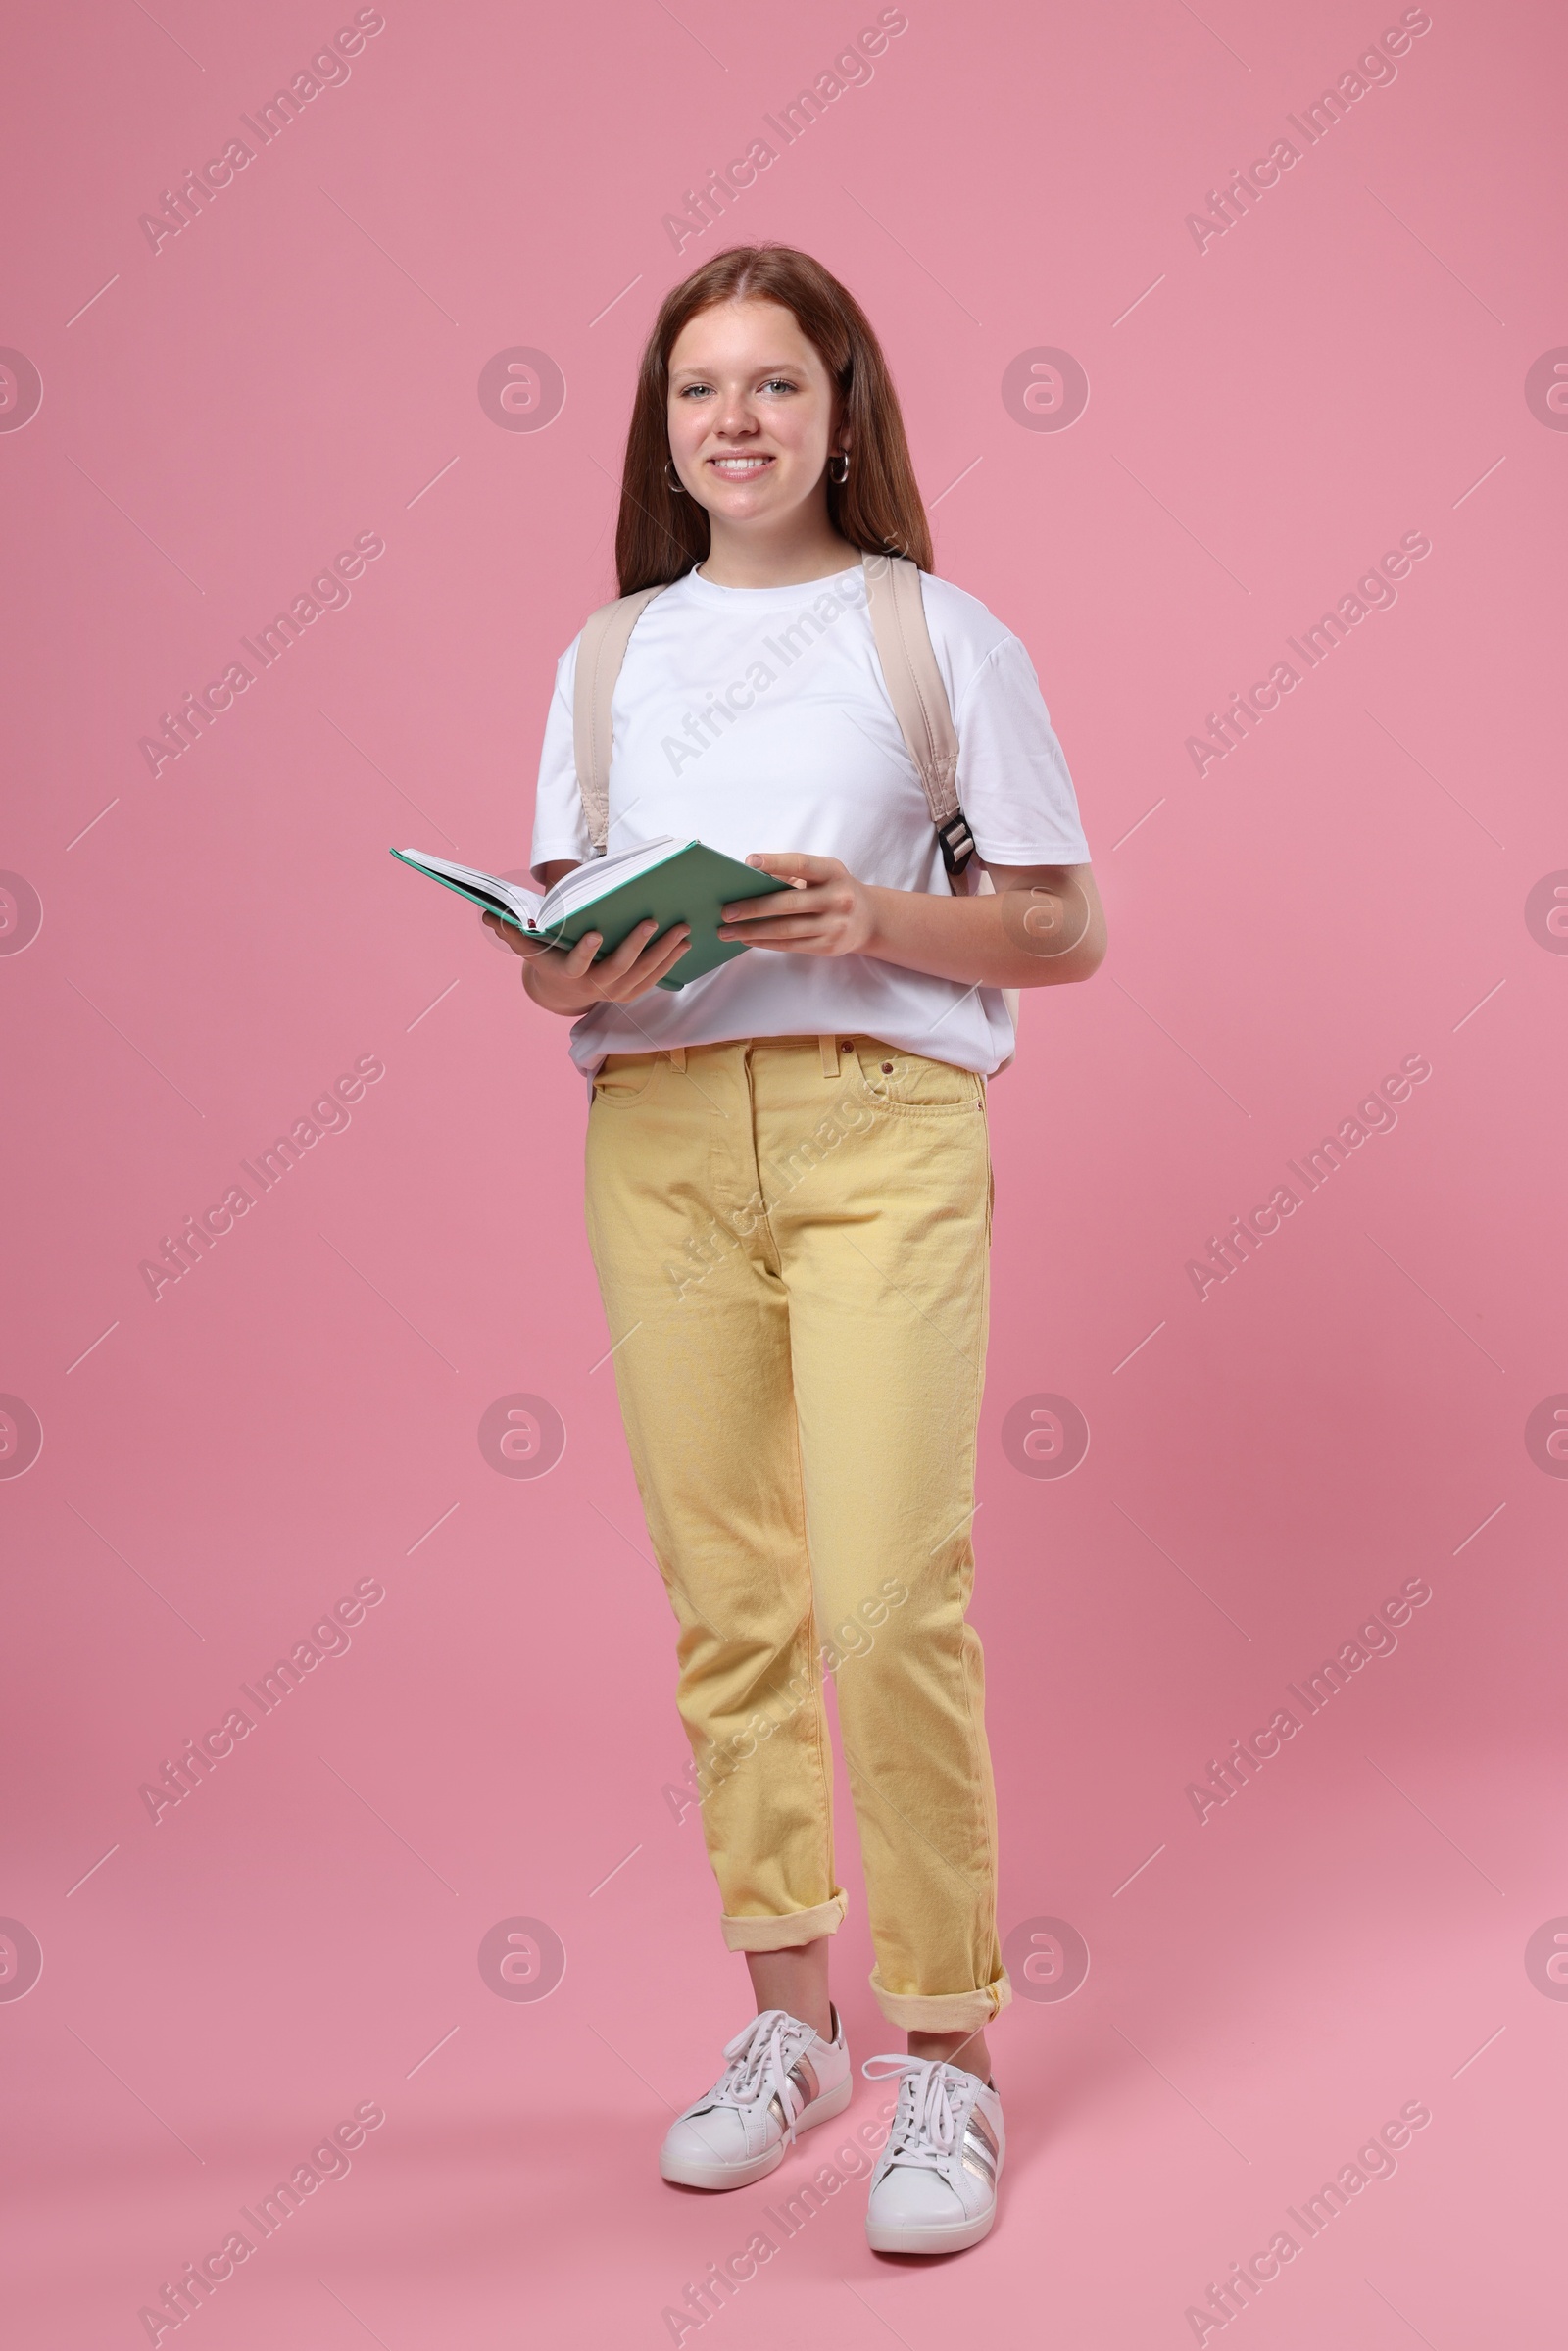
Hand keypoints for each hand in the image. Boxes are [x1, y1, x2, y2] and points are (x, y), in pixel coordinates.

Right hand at [483, 909, 689, 1010]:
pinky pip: (654, 978)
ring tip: (681, 929)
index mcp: (569, 972)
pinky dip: (670, 961)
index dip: (586, 951)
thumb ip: (512, 931)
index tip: (595, 933)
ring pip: (643, 973)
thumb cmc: (549, 958)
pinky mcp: (632, 993)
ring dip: (663, 951)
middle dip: (637, 945)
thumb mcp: (529, 947)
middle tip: (652, 921)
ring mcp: (616, 991)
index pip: (577, 964)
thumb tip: (488, 916)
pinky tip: (683, 944)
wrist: (564, 991)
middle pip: (620, 967)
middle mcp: (595, 986)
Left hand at [718, 853, 876, 957]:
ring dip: (752, 931)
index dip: (776, 862)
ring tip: (727, 931)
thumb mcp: (823, 874)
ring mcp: (834, 925)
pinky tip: (747, 938)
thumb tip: (748, 882)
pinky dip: (765, 942)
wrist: (869, 919)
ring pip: (786, 929)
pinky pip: (790, 945)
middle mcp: (837, 898)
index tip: (749, 862)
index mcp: (833, 872)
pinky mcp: (828, 946)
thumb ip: (792, 874)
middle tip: (726, 911)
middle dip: (753, 908)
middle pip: (788, 903)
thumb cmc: (833, 889)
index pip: (801, 864)